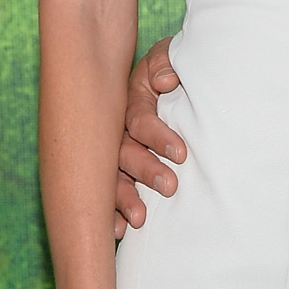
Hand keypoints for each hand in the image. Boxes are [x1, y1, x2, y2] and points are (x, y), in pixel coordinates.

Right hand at [115, 40, 185, 236]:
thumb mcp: (170, 57)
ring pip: (111, 176)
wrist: (172, 82)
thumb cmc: (173, 70)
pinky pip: (106, 194)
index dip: (157, 136)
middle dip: (144, 170)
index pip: (138, 120)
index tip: (182, 154)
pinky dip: (111, 213)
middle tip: (171, 187)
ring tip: (139, 219)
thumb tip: (166, 81)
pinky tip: (118, 232)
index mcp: (130, 100)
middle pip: (122, 152)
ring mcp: (112, 152)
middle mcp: (116, 128)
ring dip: (123, 198)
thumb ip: (166, 62)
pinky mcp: (115, 173)